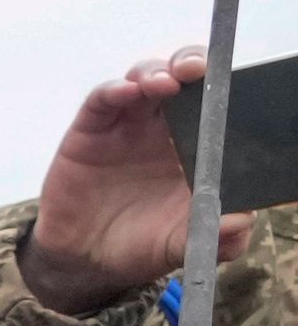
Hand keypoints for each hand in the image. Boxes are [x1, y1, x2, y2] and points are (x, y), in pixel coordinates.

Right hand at [18, 46, 254, 315]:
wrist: (84, 261)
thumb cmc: (140, 246)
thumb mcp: (184, 246)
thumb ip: (216, 238)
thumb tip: (241, 222)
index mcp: (195, 148)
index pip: (215, 104)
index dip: (223, 88)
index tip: (232, 86)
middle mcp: (165, 128)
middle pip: (183, 79)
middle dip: (192, 64)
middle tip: (196, 70)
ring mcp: (128, 124)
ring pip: (145, 79)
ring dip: (156, 72)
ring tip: (163, 82)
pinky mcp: (91, 128)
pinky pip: (103, 99)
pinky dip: (114, 89)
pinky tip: (125, 91)